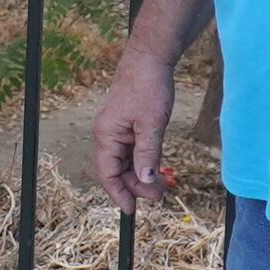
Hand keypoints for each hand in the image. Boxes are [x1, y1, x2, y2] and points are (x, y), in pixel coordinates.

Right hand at [92, 52, 174, 213]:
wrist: (150, 59)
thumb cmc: (148, 87)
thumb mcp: (152, 124)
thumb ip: (148, 154)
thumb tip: (145, 181)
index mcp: (106, 135)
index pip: (107, 174)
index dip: (119, 194)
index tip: (132, 211)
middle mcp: (108, 135)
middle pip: (117, 171)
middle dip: (136, 186)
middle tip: (160, 194)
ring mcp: (118, 130)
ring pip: (127, 163)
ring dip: (142, 176)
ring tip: (162, 185)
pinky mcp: (129, 125)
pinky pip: (134, 151)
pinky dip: (145, 162)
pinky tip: (157, 169)